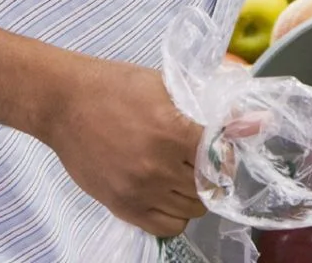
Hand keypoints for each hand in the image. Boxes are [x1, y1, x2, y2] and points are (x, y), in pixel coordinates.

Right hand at [33, 55, 207, 237]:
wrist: (64, 105)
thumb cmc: (113, 87)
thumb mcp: (164, 84)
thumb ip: (204, 103)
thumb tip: (247, 119)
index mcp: (172, 131)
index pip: (220, 156)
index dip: (225, 151)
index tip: (221, 146)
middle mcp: (158, 166)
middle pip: (209, 185)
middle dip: (211, 173)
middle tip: (202, 160)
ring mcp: (140, 190)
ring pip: (192, 209)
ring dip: (194, 193)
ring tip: (183, 175)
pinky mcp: (122, 206)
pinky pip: (168, 227)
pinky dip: (176, 214)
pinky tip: (168, 194)